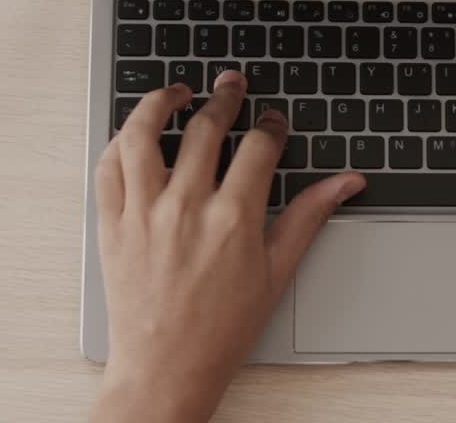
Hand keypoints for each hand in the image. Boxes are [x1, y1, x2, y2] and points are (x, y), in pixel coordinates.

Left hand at [89, 72, 365, 422]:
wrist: (165, 369)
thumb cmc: (221, 329)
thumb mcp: (277, 272)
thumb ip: (309, 216)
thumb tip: (347, 182)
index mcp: (234, 218)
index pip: (258, 145)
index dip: (271, 124)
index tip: (273, 121)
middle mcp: (186, 207)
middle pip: (204, 127)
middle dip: (224, 98)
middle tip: (231, 86)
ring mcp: (143, 213)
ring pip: (143, 132)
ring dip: (160, 102)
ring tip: (176, 92)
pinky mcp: (111, 224)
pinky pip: (108, 166)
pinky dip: (120, 140)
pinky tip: (136, 133)